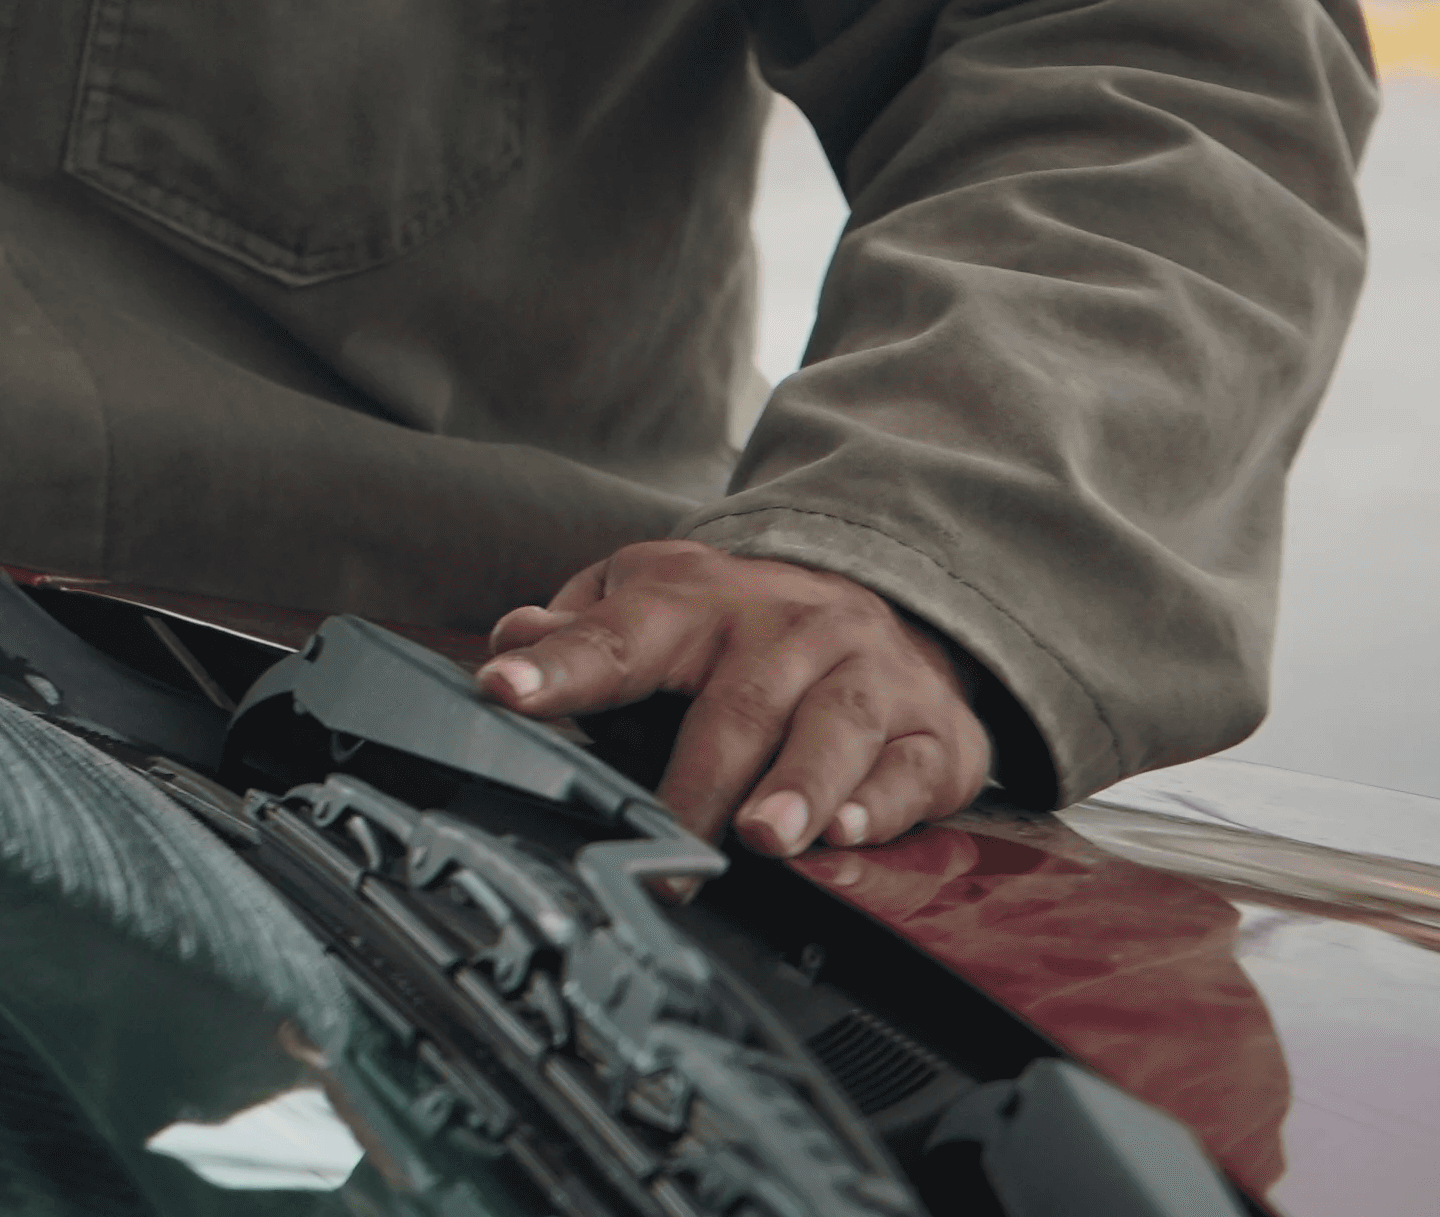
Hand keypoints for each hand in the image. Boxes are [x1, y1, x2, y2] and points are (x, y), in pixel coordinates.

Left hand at [476, 542, 992, 858]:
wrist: (894, 605)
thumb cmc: (746, 627)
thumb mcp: (654, 604)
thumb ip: (582, 631)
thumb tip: (510, 639)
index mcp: (698, 599)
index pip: (618, 633)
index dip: (560, 665)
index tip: (504, 690)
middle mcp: (789, 628)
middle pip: (738, 703)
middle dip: (698, 779)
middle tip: (664, 841)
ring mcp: (869, 675)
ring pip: (833, 728)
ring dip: (799, 786)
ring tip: (766, 836)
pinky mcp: (935, 731)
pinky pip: (913, 769)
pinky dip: (883, 804)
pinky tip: (850, 832)